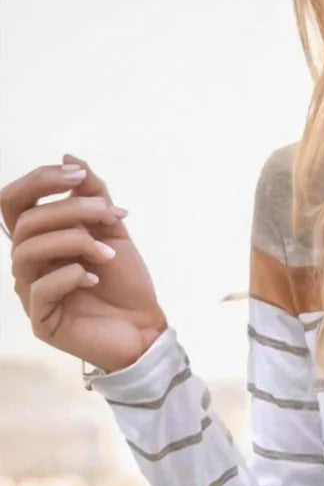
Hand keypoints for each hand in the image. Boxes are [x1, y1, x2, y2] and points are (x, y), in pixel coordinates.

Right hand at [2, 152, 166, 372]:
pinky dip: (70, 275)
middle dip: (69, 210)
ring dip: (73, 241)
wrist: (146, 330)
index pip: (15, 200)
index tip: (79, 174)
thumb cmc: (126, 285)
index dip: (40, 180)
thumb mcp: (112, 231)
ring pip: (28, 251)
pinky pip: (41, 288)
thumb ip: (92, 196)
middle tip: (108, 215)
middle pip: (25, 222)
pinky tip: (94, 277)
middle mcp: (28, 264)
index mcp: (38, 241)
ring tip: (107, 253)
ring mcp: (31, 293)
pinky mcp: (42, 322)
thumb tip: (69, 156)